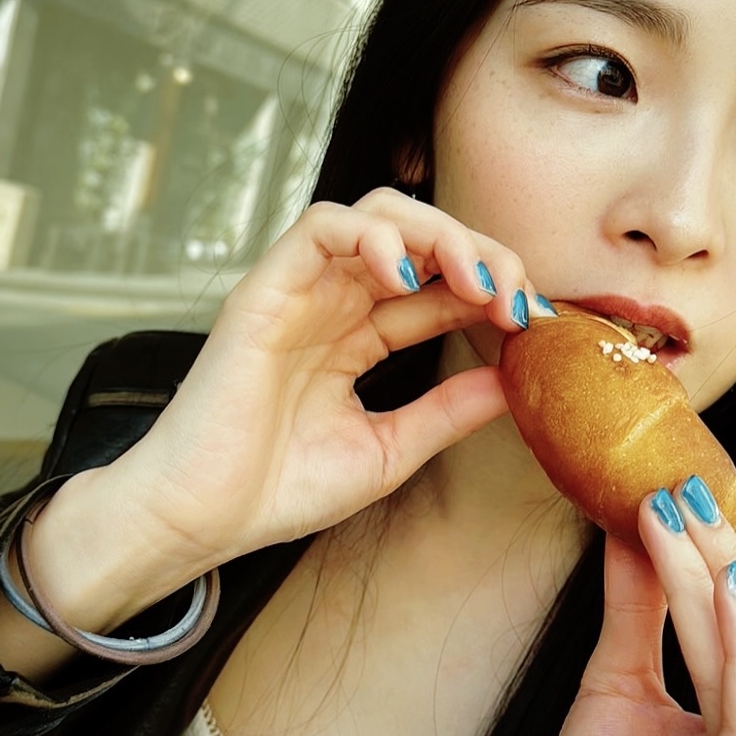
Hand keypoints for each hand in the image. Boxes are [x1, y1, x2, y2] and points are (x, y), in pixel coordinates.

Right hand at [102, 188, 549, 574]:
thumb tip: (510, 382)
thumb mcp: (387, 450)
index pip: (438, 284)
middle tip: (516, 296)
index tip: (535, 321)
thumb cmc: (277, 489)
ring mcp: (299, 290)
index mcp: (358, 335)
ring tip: (476, 282)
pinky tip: (407, 277)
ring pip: (378, 215)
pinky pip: (320, 227)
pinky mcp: (265, 288)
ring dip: (438, 236)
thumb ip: (445, 413)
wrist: (200, 520)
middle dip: (479, 253)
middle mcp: (332, 302)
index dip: (493, 289)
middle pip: (420, 238)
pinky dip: (372, 236)